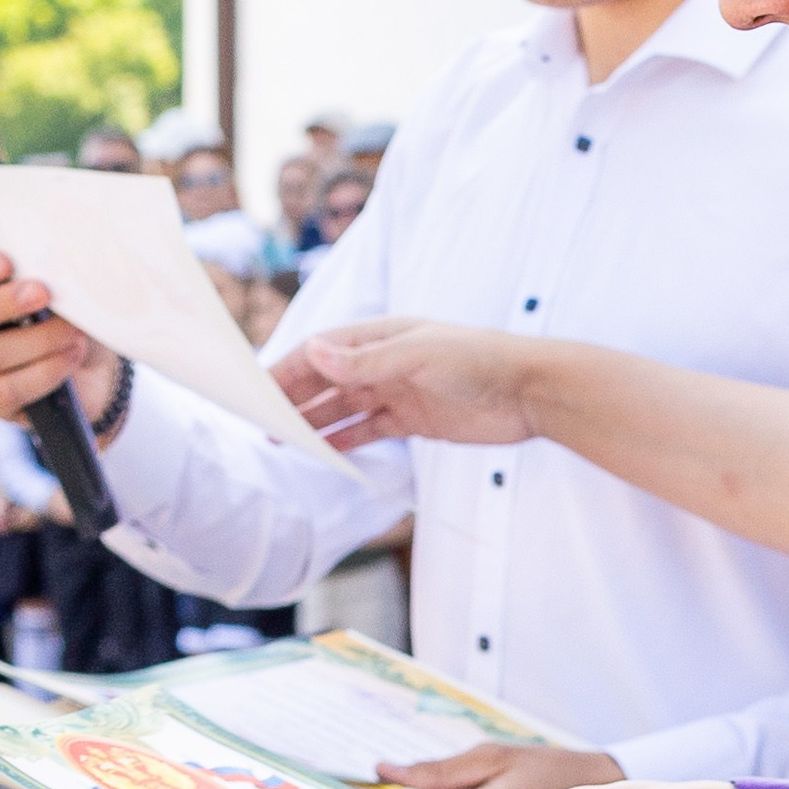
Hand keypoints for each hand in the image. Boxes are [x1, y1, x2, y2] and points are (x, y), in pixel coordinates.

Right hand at [0, 242, 118, 428]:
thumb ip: (40, 272)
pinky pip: (5, 390)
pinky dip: (43, 372)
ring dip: (37, 340)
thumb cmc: (64, 315)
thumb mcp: (55, 287)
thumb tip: (48, 264)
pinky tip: (68, 357)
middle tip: (44, 293)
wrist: (89, 366)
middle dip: (5, 303)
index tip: (5, 263)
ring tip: (72, 332)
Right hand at [270, 315, 536, 447]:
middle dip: (294, 399)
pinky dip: (345, 440)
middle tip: (260, 423)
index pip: (322, 350)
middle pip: (328, 380)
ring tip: (280, 443)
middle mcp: (385, 362)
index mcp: (381, 336)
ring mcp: (399, 391)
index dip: (288, 368)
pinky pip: (369, 430)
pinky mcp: (415, 420)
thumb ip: (364, 361)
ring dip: (314, 423)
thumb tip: (312, 351)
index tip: (257, 390)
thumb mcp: (416, 356)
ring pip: (344, 408)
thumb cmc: (479, 360)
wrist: (531, 392)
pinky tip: (323, 453)